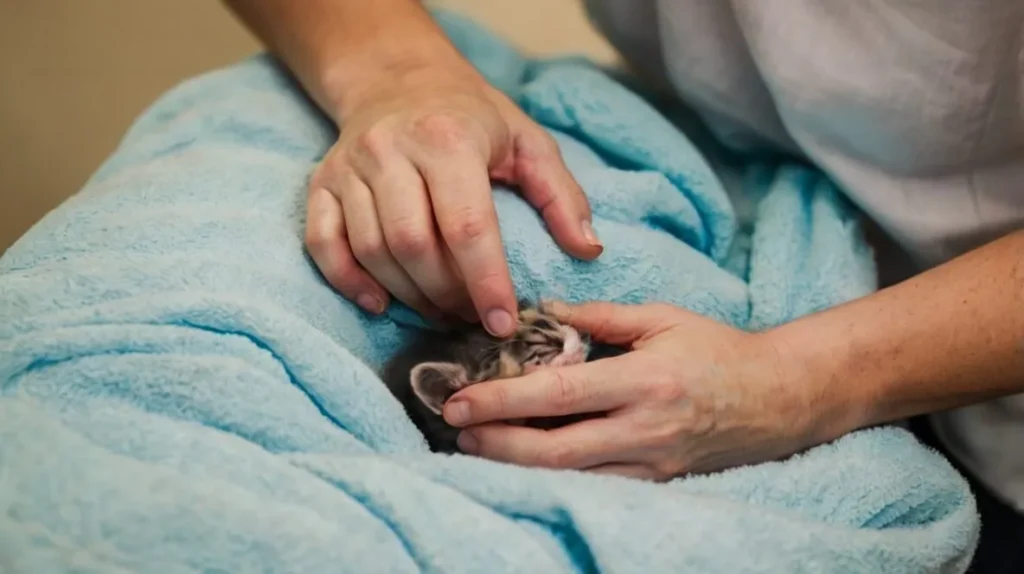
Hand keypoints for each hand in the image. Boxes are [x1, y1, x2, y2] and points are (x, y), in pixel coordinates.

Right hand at [304, 62, 602, 335]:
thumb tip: (588, 249)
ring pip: (370, 249)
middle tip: (470, 317)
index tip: (503, 324)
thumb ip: (561, 195)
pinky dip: (348, 281)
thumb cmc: (471, 117)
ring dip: (407, 295)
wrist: (396, 79)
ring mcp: (349, 167)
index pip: (467, 225)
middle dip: (447, 295)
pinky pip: (323, 243)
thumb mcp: (527, 142)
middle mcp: (391, 149)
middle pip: (413, 244)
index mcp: (449, 139)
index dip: (486, 282)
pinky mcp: (321, 182)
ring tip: (440, 311)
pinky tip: (381, 302)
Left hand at [441, 301, 835, 479]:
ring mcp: (651, 464)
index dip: (504, 401)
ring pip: (571, 478)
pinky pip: (594, 486)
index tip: (460, 400)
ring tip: (475, 445)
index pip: (560, 394)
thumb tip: (545, 310)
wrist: (777, 399)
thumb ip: (601, 316)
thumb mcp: (662, 318)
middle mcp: (645, 429)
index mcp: (645, 381)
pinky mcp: (655, 483)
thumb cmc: (716, 350)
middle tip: (455, 428)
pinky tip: (522, 461)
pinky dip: (553, 477)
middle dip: (498, 444)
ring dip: (516, 466)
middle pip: (556, 451)